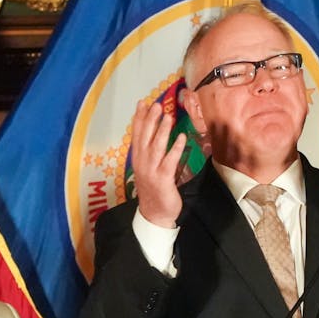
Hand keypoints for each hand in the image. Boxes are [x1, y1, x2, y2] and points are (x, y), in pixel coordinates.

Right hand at [131, 99, 186, 227]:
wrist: (154, 214)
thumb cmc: (153, 190)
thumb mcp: (148, 169)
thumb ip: (151, 152)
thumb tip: (156, 134)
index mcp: (138, 159)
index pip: (137, 134)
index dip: (139, 118)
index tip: (143, 103)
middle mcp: (142, 163)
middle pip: (145, 137)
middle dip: (150, 120)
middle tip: (156, 104)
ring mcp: (151, 171)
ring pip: (156, 147)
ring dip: (162, 131)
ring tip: (168, 116)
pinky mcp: (163, 179)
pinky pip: (170, 161)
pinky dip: (175, 149)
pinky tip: (181, 137)